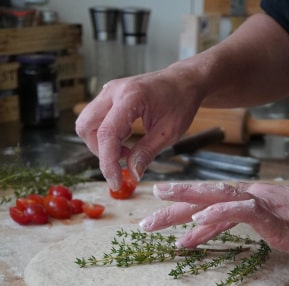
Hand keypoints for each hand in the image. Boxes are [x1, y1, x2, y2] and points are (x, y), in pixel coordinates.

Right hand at [75, 68, 201, 189]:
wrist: (183, 82)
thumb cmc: (181, 102)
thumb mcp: (169, 132)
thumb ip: (147, 152)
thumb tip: (133, 173)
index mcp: (131, 97)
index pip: (107, 133)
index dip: (108, 162)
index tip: (115, 181)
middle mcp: (114, 91)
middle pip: (86, 127)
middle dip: (100, 151)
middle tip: (123, 160)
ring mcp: (109, 92)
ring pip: (87, 123)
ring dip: (100, 144)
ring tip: (126, 150)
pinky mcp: (109, 97)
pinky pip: (95, 119)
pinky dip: (104, 135)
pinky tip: (124, 140)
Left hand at [139, 182, 288, 255]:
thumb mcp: (268, 226)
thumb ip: (240, 223)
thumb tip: (211, 229)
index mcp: (247, 200)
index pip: (208, 203)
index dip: (182, 209)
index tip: (160, 217)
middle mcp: (249, 197)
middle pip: (204, 197)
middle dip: (172, 206)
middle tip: (145, 217)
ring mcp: (261, 203)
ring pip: (216, 198)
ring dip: (186, 204)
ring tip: (159, 210)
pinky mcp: (274, 214)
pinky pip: (242, 211)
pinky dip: (219, 214)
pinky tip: (198, 221)